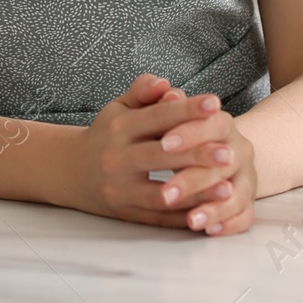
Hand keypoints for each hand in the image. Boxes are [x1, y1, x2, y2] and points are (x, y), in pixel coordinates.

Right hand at [61, 73, 249, 232]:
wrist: (72, 171)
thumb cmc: (107, 134)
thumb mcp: (118, 107)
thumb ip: (142, 92)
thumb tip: (164, 84)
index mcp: (118, 127)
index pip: (157, 116)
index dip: (186, 109)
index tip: (216, 104)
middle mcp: (116, 158)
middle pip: (160, 155)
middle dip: (196, 154)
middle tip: (229, 152)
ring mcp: (119, 189)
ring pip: (161, 193)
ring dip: (195, 193)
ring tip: (227, 188)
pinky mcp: (125, 213)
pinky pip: (159, 218)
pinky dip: (185, 216)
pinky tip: (210, 212)